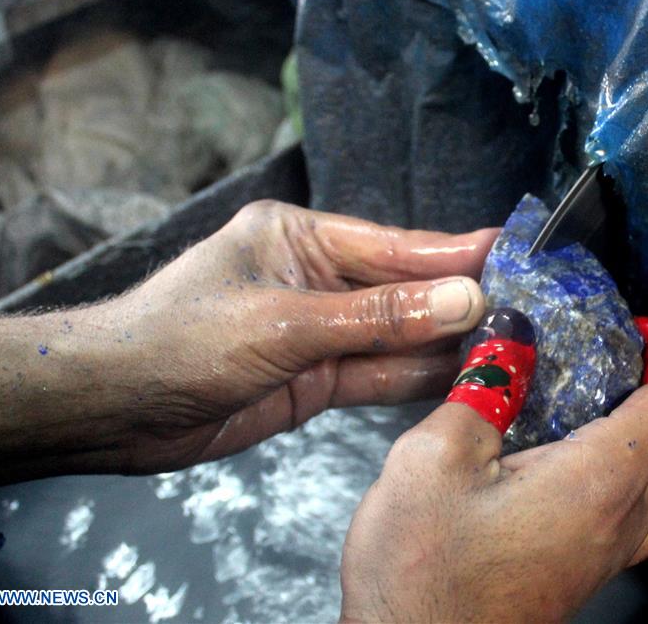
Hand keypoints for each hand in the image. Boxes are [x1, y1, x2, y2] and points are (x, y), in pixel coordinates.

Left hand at [0, 201, 496, 485]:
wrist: (112, 408)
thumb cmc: (182, 341)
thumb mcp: (285, 324)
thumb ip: (378, 317)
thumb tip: (466, 299)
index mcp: (301, 238)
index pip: (396, 244)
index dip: (456, 252)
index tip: (516, 252)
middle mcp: (317, 278)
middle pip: (403, 291)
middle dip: (461, 301)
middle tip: (534, 308)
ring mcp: (319, 332)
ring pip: (397, 336)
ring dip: (447, 344)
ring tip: (514, 345)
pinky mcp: (315, 378)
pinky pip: (377, 373)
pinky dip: (417, 377)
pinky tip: (465, 377)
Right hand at [340, 338, 647, 621]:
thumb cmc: (420, 565)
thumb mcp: (431, 457)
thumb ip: (483, 389)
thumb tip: (511, 337)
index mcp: (597, 480)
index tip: (639, 332)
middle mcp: (621, 520)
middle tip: (621, 367)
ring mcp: (609, 557)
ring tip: (603, 416)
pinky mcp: (589, 578)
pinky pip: (645, 524)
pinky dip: (638, 485)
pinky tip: (578, 472)